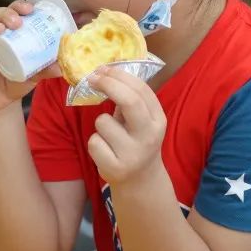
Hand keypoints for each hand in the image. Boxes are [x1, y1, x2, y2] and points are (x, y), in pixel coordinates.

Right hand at [0, 0, 60, 112]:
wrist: (1, 102)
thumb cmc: (16, 81)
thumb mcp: (33, 75)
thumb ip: (45, 70)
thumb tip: (60, 66)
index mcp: (9, 34)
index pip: (12, 13)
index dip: (19, 7)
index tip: (31, 9)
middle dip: (6, 13)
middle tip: (17, 21)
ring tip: (0, 29)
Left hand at [86, 67, 166, 185]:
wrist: (140, 181)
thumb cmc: (136, 142)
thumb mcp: (142, 121)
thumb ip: (130, 101)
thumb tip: (105, 72)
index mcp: (158, 120)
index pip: (141, 89)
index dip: (119, 75)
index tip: (103, 69)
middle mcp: (149, 136)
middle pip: (129, 101)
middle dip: (108, 84)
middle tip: (93, 78)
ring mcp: (133, 153)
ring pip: (103, 122)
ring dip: (101, 125)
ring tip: (110, 136)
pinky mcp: (116, 167)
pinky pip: (94, 142)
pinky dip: (95, 143)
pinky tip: (106, 151)